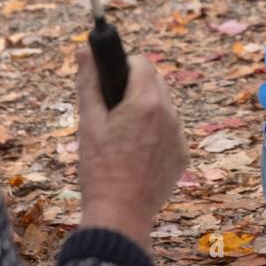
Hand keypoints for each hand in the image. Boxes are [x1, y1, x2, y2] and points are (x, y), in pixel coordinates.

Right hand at [78, 50, 186, 250]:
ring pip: (163, 107)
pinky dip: (155, 133)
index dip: (122, 66)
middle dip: (133, 88)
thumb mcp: (89, 122)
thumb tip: (83, 50)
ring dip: (146, 110)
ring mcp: (179, 136)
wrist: (120, 215)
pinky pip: (170, 131)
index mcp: (147, 102)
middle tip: (111, 110)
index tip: (108, 81)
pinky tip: (136, 152)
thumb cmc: (99, 168)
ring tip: (122, 134)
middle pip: (154, 82)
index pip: (140, 62)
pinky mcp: (182, 155)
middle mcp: (170, 114)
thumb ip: (89, 82)